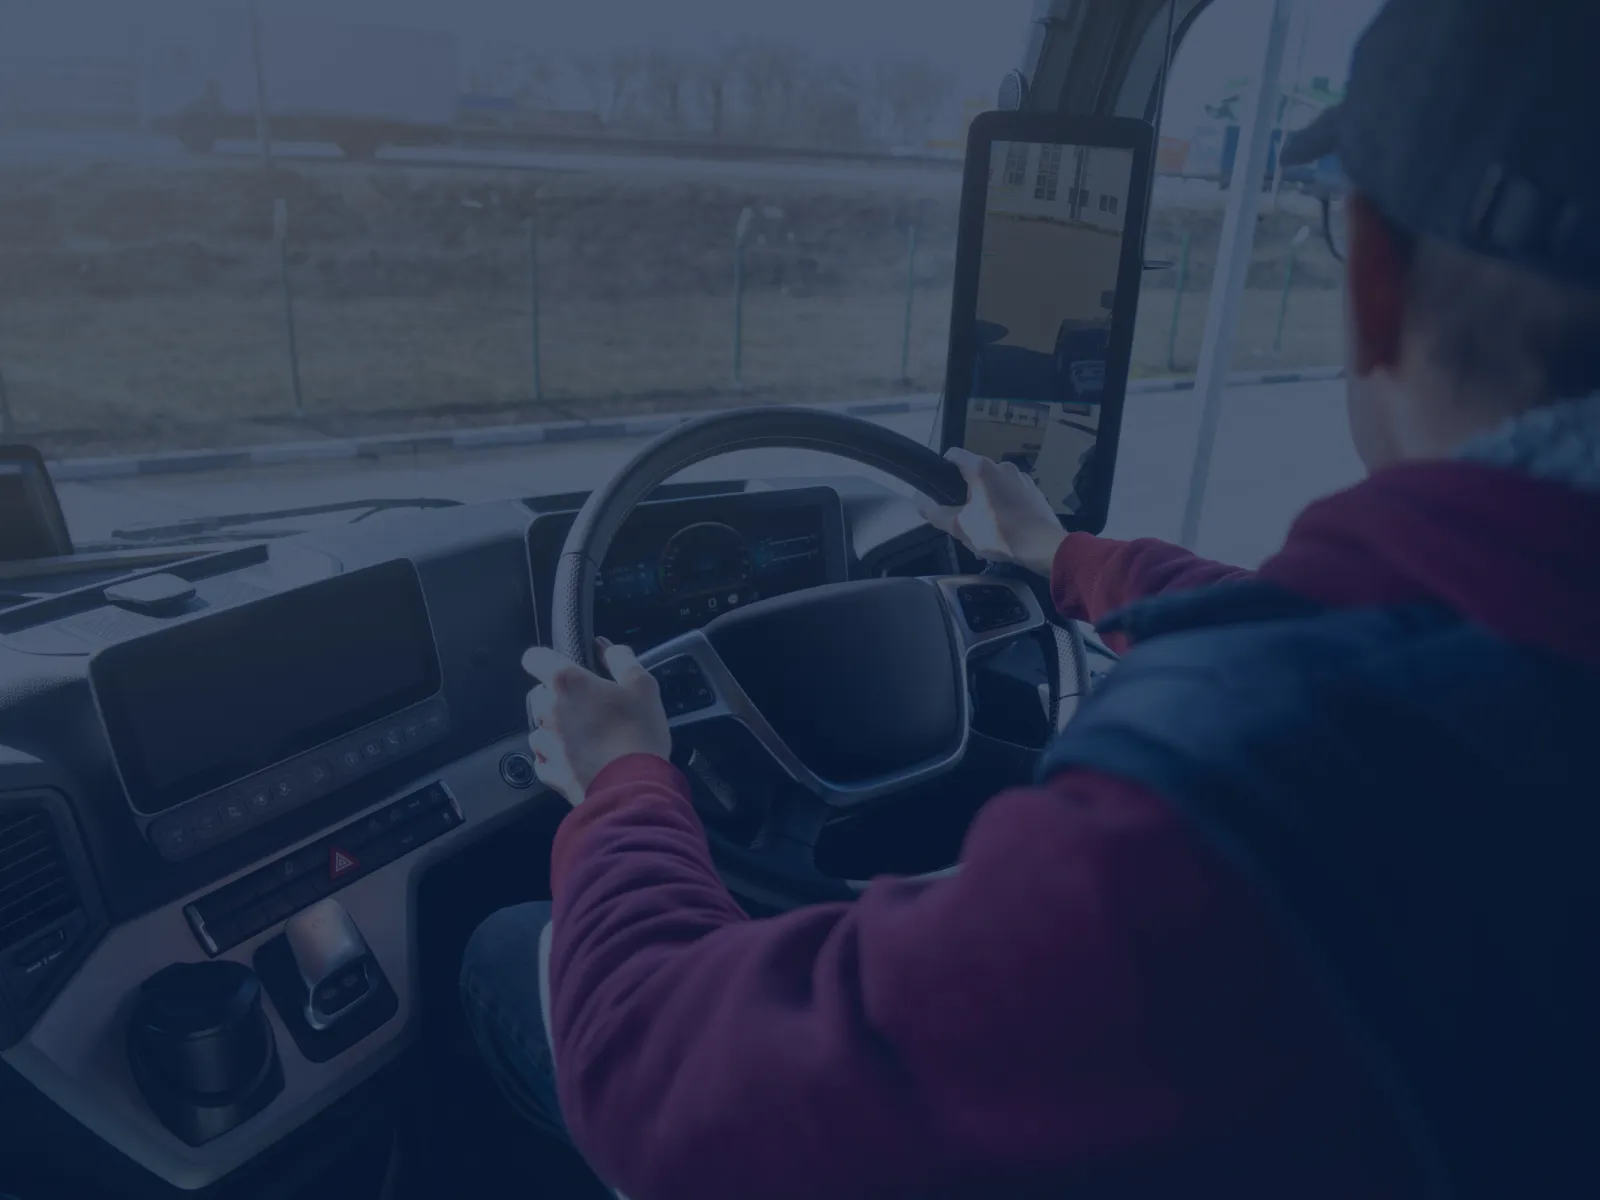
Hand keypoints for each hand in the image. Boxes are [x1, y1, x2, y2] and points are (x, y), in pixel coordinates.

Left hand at [522, 640, 671, 804]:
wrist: (634, 786)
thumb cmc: (639, 731)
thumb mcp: (643, 686)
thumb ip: (621, 660)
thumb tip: (604, 647)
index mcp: (568, 683)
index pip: (534, 658)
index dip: (544, 659)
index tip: (559, 666)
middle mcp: (549, 711)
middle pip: (538, 695)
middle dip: (556, 698)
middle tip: (586, 707)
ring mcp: (546, 744)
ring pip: (539, 729)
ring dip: (553, 730)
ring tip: (582, 738)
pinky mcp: (549, 773)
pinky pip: (543, 760)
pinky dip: (554, 759)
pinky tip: (575, 761)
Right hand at [917, 447, 1068, 576]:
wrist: (1042, 545)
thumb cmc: (998, 533)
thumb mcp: (960, 527)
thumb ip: (937, 514)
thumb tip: (920, 504)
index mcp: (981, 469)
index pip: (954, 455)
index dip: (943, 467)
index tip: (940, 486)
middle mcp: (1002, 466)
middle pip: (975, 472)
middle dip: (967, 490)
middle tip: (964, 514)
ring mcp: (1021, 477)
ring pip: (995, 483)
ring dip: (987, 498)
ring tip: (986, 523)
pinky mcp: (1034, 490)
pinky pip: (1012, 492)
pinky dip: (1005, 503)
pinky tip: (1006, 524)